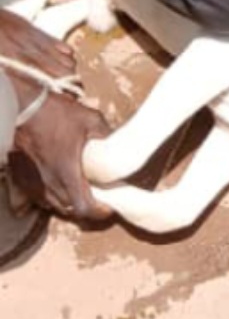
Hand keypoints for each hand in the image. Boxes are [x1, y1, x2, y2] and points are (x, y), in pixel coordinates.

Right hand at [0, 12, 111, 221]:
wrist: (20, 107)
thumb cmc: (54, 113)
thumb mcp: (90, 119)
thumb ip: (106, 134)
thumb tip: (119, 143)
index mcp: (67, 173)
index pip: (85, 208)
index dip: (100, 212)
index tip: (109, 206)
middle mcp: (49, 184)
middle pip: (72, 210)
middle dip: (88, 207)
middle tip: (100, 197)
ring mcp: (34, 184)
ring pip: (55, 205)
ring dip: (70, 202)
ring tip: (82, 190)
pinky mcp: (22, 179)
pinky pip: (39, 197)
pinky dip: (52, 196)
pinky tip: (60, 184)